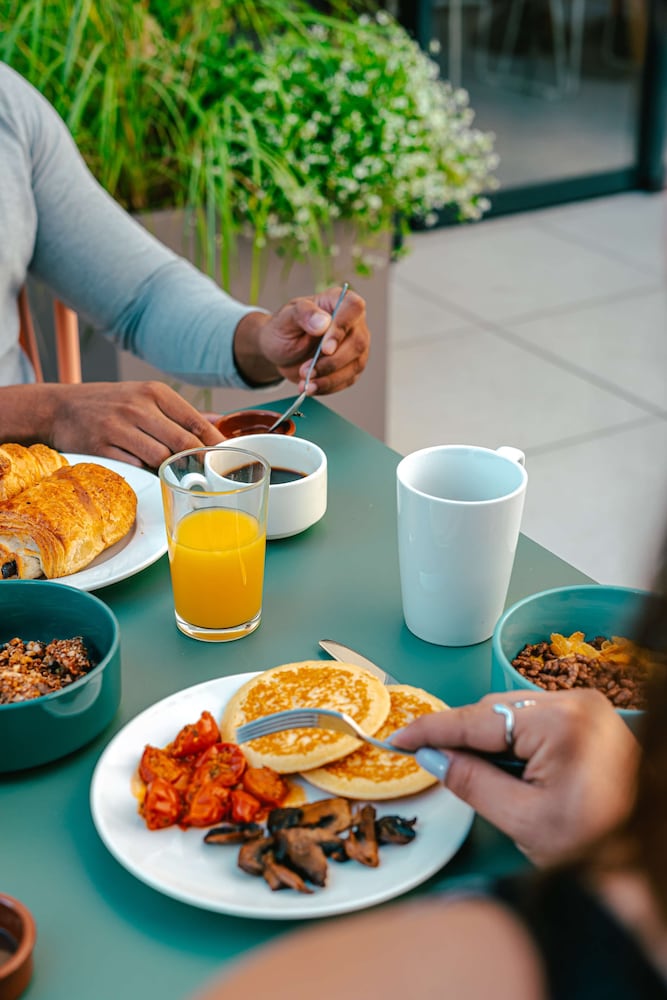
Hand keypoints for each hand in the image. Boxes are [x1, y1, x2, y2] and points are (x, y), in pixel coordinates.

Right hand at [46, 381, 223, 467]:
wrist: (59, 408)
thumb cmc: (109, 404)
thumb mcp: (145, 397)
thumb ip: (181, 413)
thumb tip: (218, 423)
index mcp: (154, 392)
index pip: (196, 422)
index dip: (215, 445)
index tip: (226, 460)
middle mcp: (138, 407)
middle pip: (183, 443)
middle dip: (199, 463)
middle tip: (208, 476)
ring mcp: (118, 427)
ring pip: (161, 459)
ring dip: (170, 471)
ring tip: (173, 474)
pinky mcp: (101, 447)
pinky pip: (135, 468)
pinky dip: (144, 473)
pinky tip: (144, 471)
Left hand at [234, 286, 369, 392]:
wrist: (280, 351)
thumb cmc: (284, 328)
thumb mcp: (285, 318)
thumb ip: (303, 314)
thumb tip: (323, 322)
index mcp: (337, 301)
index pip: (353, 308)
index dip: (342, 328)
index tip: (325, 349)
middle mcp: (352, 323)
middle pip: (358, 342)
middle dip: (331, 362)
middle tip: (306, 370)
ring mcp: (355, 346)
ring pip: (355, 364)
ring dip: (328, 378)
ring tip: (305, 382)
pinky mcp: (351, 367)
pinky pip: (347, 380)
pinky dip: (328, 386)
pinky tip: (311, 386)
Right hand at [391, 689, 639, 865]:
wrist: (647, 856)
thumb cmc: (595, 844)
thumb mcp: (522, 819)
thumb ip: (471, 781)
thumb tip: (431, 756)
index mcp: (559, 722)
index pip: (477, 718)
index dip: (432, 730)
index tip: (399, 737)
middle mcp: (574, 701)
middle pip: (494, 710)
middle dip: (463, 736)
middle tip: (433, 764)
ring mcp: (586, 706)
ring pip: (512, 712)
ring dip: (488, 739)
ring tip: (483, 777)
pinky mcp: (590, 717)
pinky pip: (534, 718)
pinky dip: (514, 740)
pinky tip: (511, 769)